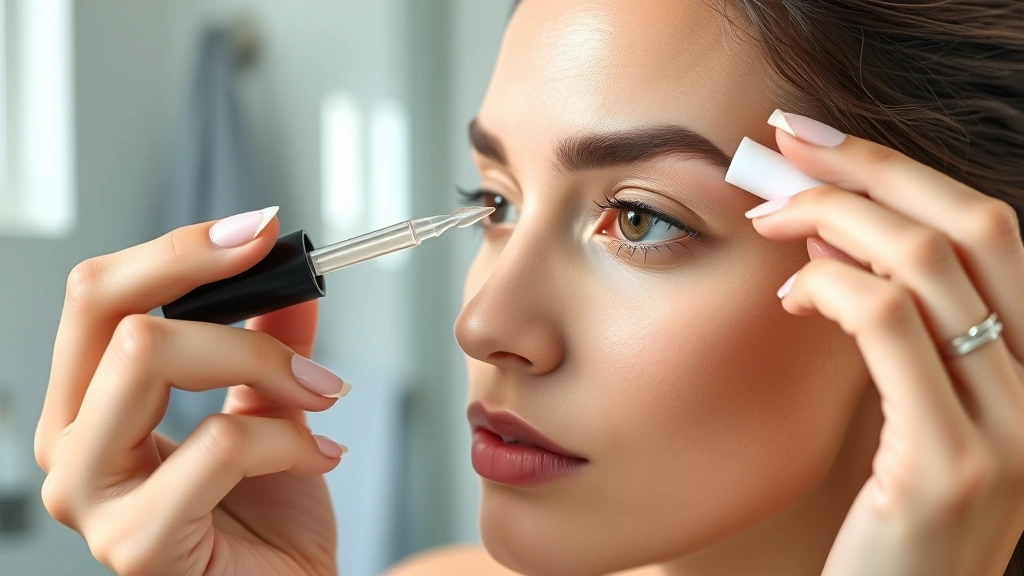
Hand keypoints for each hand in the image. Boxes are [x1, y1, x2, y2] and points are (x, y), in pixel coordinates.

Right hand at [34, 210, 347, 575]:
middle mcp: (70, 445)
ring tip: (322, 393)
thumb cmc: (266, 517)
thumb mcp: (270, 405)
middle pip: (114, 315)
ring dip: (259, 361)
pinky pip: (217, 445)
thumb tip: (288, 267)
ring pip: (148, 359)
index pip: (98, 295)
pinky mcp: (134, 544)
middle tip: (294, 293)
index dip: (179, 250)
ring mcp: (90, 498)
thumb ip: (268, 337)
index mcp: (89, 403)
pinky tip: (321, 455)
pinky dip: (288, 437)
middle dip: (219, 291)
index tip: (258, 229)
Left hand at [747, 112, 1023, 575]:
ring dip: (833, 219)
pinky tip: (791, 294)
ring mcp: (1014, 432)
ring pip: (928, 265)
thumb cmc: (894, 521)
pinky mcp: (951, 465)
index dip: (906, 170)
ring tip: (774, 221)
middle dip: (869, 169)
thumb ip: (905, 334)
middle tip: (784, 149)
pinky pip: (888, 326)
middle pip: (973, 227)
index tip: (823, 140)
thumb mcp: (919, 415)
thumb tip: (845, 238)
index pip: (994, 232)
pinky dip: (829, 288)